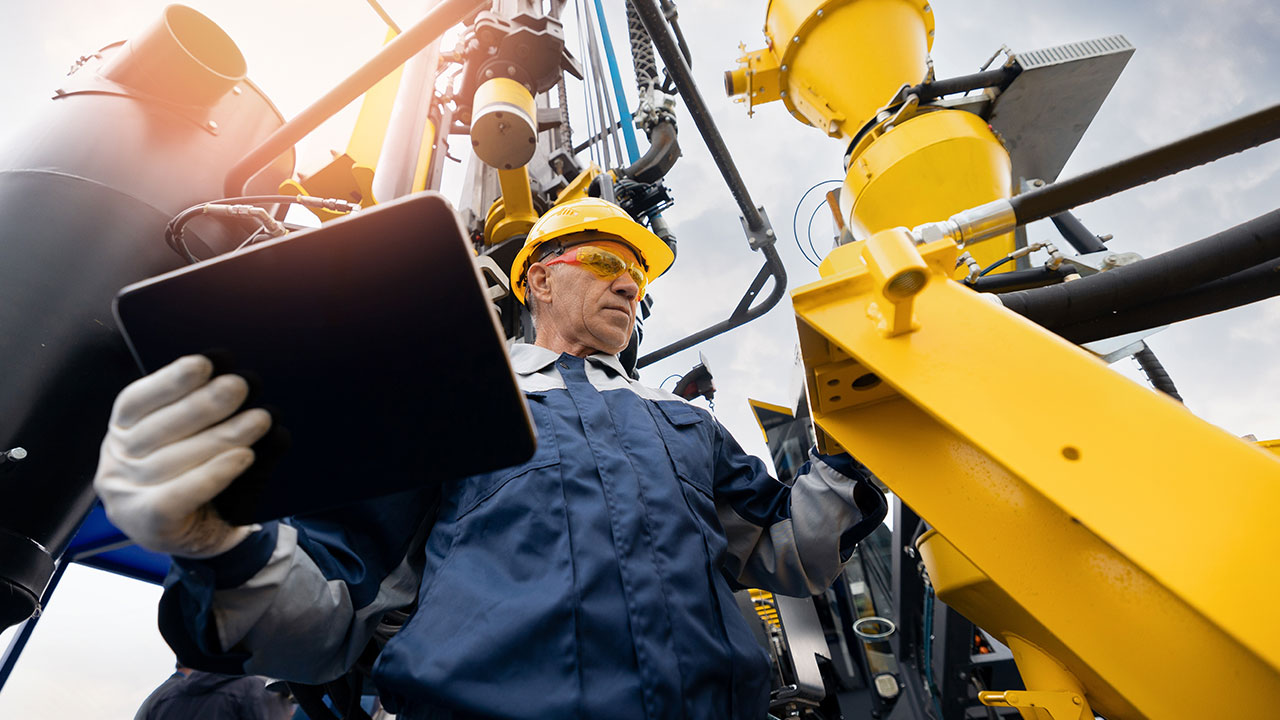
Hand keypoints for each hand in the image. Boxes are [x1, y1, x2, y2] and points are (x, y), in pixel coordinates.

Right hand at [93, 355, 271, 557]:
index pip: (135, 401)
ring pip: (174, 461)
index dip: (170, 381)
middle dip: (204, 404)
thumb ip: (203, 414)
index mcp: (121, 433)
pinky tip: (243, 457)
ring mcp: (127, 498)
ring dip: (222, 436)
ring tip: (260, 420)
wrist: (204, 535)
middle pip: (158, 429)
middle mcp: (116, 465)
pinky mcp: (149, 527)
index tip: (205, 363)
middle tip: (241, 385)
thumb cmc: (201, 477)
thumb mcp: (194, 438)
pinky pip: (179, 497)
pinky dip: (214, 474)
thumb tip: (238, 381)